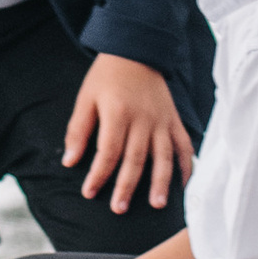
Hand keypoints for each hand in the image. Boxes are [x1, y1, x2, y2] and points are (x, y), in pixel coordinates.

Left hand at [63, 53, 194, 213]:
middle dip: (127, 186)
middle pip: (135, 158)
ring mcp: (162, 120)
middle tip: (119, 209)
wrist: (137, 50)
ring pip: (163, 156)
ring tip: (158, 205)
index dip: (98, 174)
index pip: (108, 151)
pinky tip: (183, 185)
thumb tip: (70, 162)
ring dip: (161, 182)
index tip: (88, 192)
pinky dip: (187, 165)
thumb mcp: (86, 98)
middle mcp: (143, 119)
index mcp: (118, 113)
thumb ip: (78, 130)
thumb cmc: (106, 76)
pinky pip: (184, 145)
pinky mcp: (174, 120)